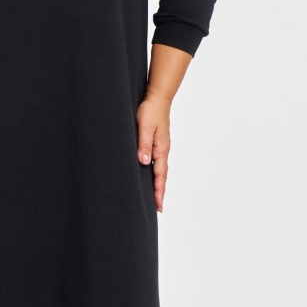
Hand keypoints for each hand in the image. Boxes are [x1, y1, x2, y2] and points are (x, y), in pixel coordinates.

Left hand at [136, 91, 170, 212]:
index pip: (160, 175)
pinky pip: (157, 162)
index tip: (159, 206)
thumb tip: (144, 163)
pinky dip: (156, 173)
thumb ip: (144, 145)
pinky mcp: (157, 143)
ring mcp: (161, 147)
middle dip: (160, 192)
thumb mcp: (144, 127)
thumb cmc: (150, 111)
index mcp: (161, 149)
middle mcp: (163, 150)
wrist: (158, 97)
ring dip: (158, 184)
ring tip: (156, 197)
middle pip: (162, 176)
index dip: (158, 191)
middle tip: (159, 209)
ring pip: (160, 170)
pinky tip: (151, 176)